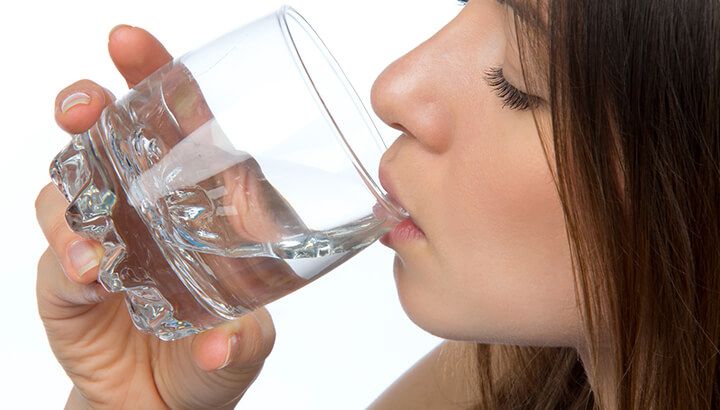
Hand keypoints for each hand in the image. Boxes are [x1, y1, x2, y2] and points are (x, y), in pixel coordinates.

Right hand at [35, 25, 274, 409]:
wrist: (167, 407)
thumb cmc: (214, 354)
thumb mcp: (247, 341)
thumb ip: (244, 339)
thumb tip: (230, 339)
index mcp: (191, 202)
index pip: (170, 125)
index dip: (151, 78)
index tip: (129, 43)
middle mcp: (140, 210)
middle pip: (106, 138)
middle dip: (88, 108)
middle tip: (84, 104)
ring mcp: (100, 243)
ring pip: (66, 190)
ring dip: (70, 191)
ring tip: (93, 226)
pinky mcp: (65, 288)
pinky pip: (54, 263)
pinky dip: (65, 262)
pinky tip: (85, 268)